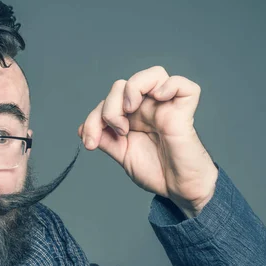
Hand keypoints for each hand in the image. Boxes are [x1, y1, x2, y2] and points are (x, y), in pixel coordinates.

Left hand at [78, 66, 218, 217]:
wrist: (180, 190)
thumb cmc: (158, 172)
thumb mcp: (123, 156)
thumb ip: (106, 140)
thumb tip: (81, 129)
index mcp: (133, 117)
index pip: (107, 101)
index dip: (93, 118)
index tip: (90, 142)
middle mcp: (149, 108)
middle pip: (123, 85)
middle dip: (109, 107)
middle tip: (117, 130)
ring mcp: (167, 108)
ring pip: (153, 74)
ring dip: (134, 88)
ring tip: (131, 110)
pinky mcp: (185, 113)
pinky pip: (184, 85)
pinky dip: (169, 85)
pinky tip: (159, 99)